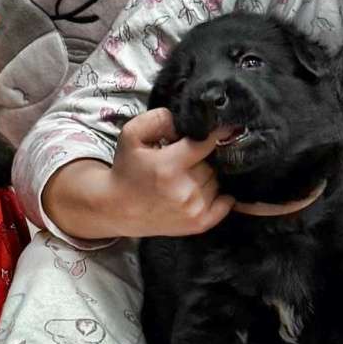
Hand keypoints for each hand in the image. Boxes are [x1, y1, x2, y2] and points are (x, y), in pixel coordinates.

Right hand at [44, 108, 234, 239]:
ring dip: (207, 177)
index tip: (226, 129)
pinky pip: (225, 204)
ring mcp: (193, 209)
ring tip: (186, 179)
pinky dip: (221, 196)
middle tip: (184, 162)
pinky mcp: (198, 224)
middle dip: (200, 160)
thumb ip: (158, 119)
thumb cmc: (126, 170)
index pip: (205, 145)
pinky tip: (204, 191)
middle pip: (210, 164)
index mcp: (169, 167)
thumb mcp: (132, 135)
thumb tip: (185, 123)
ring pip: (217, 181)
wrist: (117, 208)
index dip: (215, 136)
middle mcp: (184, 190)